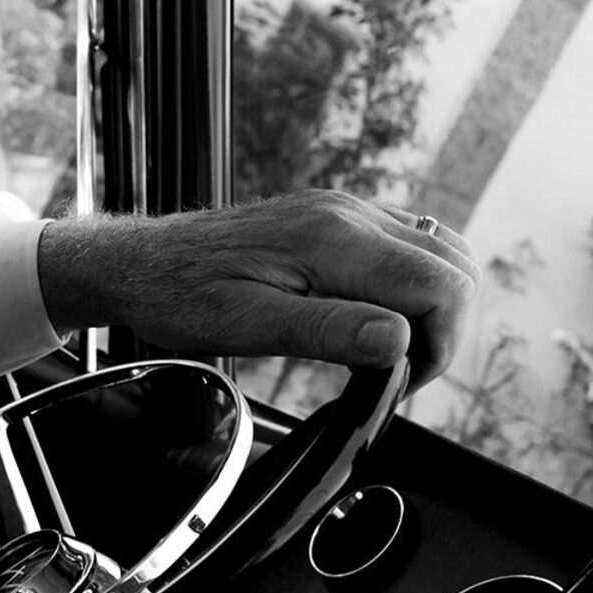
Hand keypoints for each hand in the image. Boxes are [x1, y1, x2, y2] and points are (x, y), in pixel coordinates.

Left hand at [37, 189, 478, 390]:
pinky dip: (406, 286)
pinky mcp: (331, 218)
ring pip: (435, 251)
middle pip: (453, 265)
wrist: (139, 264)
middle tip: (396, 373)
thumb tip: (398, 340)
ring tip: (383, 351)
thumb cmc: (181, 298)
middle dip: (443, 327)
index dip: (440, 343)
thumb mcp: (248, 327)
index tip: (401, 382)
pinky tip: (366, 320)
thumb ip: (328, 330)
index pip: (442, 285)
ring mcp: (342, 210)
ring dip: (430, 306)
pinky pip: (401, 245)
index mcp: (335, 241)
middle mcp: (348, 214)